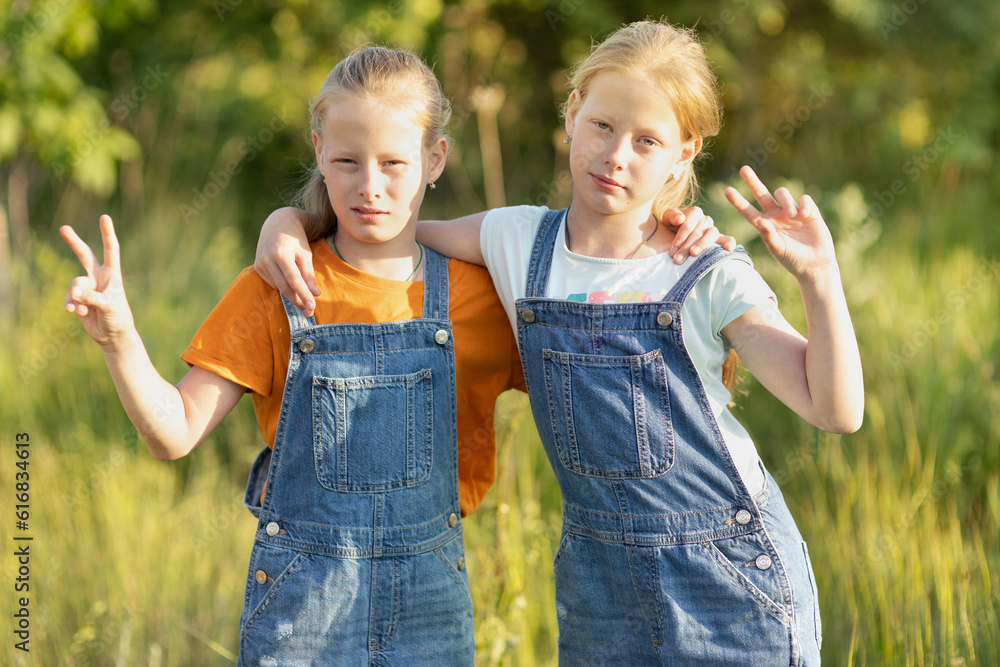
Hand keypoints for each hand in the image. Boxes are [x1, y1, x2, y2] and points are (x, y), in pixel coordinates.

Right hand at [60, 215, 135, 347]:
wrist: (112, 335)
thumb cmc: (118, 318)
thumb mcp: (109, 307)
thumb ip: (92, 298)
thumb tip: (74, 292)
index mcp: (112, 274)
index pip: (110, 250)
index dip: (107, 234)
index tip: (104, 217)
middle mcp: (99, 277)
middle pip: (84, 255)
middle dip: (74, 242)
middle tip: (63, 228)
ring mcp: (87, 287)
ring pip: (75, 284)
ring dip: (76, 296)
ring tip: (81, 308)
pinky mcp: (78, 299)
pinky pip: (69, 298)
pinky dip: (71, 304)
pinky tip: (74, 312)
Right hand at [254, 207, 318, 315]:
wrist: (278, 222)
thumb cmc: (296, 238)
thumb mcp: (306, 253)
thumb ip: (309, 274)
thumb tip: (315, 294)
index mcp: (281, 253)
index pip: (294, 280)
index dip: (303, 295)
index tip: (313, 307)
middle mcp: (268, 259)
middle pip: (285, 287)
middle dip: (298, 301)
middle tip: (309, 312)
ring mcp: (260, 263)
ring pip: (278, 287)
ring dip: (292, 295)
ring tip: (304, 302)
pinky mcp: (257, 266)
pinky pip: (273, 282)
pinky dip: (283, 286)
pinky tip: (290, 283)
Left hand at [660, 206, 736, 263]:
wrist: (673, 236)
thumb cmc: (670, 227)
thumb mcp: (667, 219)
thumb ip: (671, 216)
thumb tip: (680, 219)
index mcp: (694, 212)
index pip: (688, 224)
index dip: (679, 238)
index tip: (672, 252)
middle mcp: (705, 220)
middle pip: (698, 232)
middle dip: (686, 246)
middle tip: (677, 259)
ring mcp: (713, 229)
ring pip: (712, 234)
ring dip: (702, 245)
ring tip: (693, 254)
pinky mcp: (720, 239)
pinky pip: (728, 239)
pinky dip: (729, 243)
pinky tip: (728, 249)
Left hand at [724, 166, 836, 279]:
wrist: (814, 264)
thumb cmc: (792, 260)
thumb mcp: (778, 249)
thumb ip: (769, 236)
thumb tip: (761, 221)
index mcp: (765, 225)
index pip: (748, 211)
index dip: (738, 201)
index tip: (727, 190)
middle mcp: (776, 215)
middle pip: (762, 194)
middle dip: (753, 181)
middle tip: (743, 169)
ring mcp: (791, 211)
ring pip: (782, 193)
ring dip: (786, 202)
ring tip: (794, 215)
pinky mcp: (809, 211)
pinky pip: (804, 199)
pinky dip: (803, 204)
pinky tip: (805, 215)